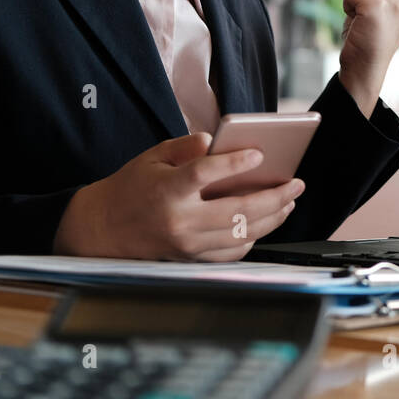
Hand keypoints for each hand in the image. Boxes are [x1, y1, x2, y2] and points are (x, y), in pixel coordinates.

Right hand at [52, 132, 305, 260]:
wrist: (102, 229)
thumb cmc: (131, 188)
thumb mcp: (152, 157)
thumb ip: (185, 147)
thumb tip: (214, 140)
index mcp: (167, 191)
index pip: (206, 174)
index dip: (235, 163)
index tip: (258, 154)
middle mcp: (179, 221)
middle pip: (237, 211)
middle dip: (274, 197)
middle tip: (296, 184)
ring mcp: (187, 244)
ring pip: (241, 235)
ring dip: (272, 218)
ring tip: (289, 202)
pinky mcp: (191, 258)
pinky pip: (231, 252)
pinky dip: (253, 238)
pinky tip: (266, 223)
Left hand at [337, 0, 398, 116]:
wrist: (364, 68)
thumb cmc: (368, 37)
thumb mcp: (376, 4)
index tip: (379, 18)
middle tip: (370, 22)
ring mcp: (396, 3)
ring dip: (355, 2)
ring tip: (365, 24)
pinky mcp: (377, 6)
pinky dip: (347, 6)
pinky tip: (358, 24)